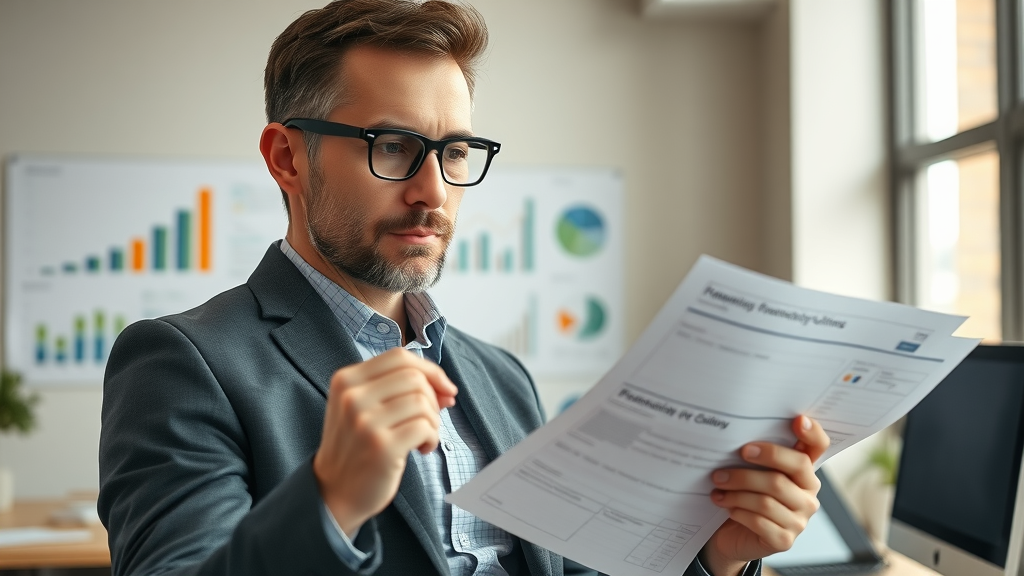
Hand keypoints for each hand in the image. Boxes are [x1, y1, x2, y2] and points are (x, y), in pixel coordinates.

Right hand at [312, 348, 457, 535]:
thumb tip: (446, 388)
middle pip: (414, 378)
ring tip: (422, 437)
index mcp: (346, 380)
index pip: (399, 357)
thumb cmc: (357, 446)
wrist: (334, 491)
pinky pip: (425, 427)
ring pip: (422, 402)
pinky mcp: (381, 447)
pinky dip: (432, 438)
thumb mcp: (364, 408)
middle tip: (428, 421)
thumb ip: (400, 390)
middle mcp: (352, 397)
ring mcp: (365, 422)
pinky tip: (422, 449)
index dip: (430, 370)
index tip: (445, 388)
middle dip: (433, 398)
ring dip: (433, 421)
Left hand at [700, 415, 829, 575]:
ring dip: (737, 491)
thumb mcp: (751, 471)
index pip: (818, 447)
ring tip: (717, 485)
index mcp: (804, 471)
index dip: (812, 433)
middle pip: (788, 473)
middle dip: (752, 467)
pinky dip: (738, 511)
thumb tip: (736, 435)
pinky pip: (759, 521)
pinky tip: (725, 506)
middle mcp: (808, 495)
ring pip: (767, 499)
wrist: (733, 534)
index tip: (798, 420)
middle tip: (727, 462)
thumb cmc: (744, 495)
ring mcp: (800, 520)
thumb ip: (755, 455)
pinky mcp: (785, 540)